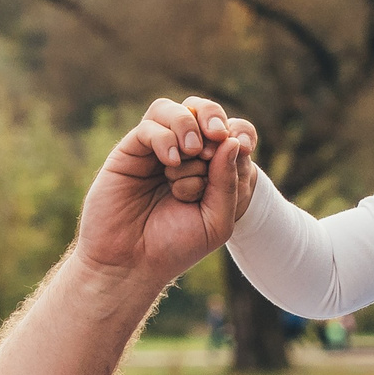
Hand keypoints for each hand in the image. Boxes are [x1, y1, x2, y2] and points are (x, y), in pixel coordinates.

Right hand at [76, 96, 256, 290]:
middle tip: (217, 137)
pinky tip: (171, 163)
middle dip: (214, 118)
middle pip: (201, 111)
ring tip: (193, 151)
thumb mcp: (216, 221)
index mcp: (207, 171)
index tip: (244, 146)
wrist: (131, 264)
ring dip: (189, 125)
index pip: (228, 133)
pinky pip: (150, 127)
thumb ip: (228, 183)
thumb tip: (232, 140)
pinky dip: (166, 138)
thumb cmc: (174, 247)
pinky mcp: (129, 152)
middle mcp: (182, 156)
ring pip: (173, 110)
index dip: (239, 132)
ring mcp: (155, 152)